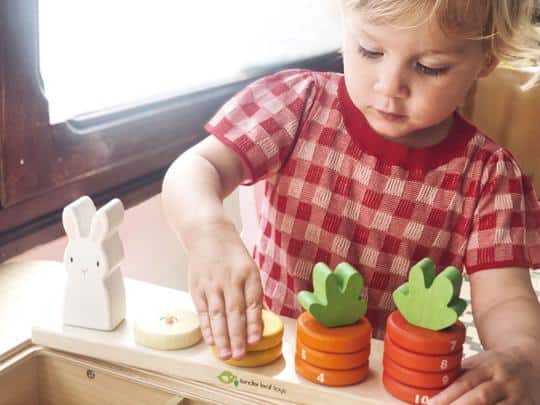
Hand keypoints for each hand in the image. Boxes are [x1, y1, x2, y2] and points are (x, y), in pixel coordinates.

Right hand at [187, 222, 262, 360]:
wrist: (207, 234)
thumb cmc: (233, 255)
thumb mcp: (249, 268)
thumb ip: (253, 293)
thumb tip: (257, 322)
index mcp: (248, 274)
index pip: (252, 302)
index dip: (253, 323)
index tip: (254, 340)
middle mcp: (230, 279)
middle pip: (234, 312)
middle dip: (237, 336)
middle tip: (239, 355)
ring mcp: (212, 284)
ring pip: (217, 315)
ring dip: (221, 337)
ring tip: (225, 355)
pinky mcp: (197, 288)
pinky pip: (203, 311)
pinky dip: (207, 327)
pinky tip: (211, 341)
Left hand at [429, 349, 533, 404]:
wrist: (529, 364)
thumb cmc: (495, 366)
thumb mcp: (478, 363)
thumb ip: (459, 376)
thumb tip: (431, 389)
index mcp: (489, 366)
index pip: (465, 382)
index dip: (447, 396)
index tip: (430, 404)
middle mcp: (505, 381)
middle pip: (480, 398)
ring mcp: (519, 398)